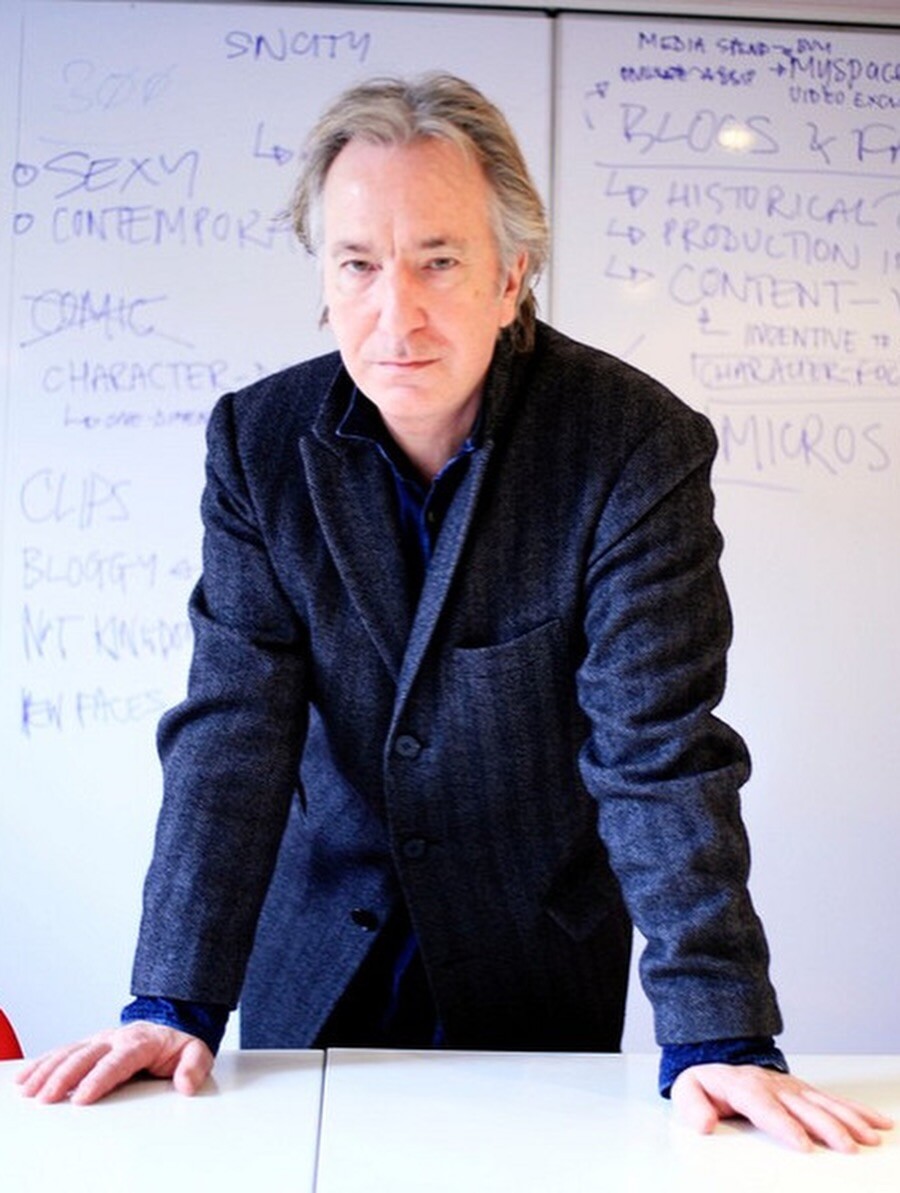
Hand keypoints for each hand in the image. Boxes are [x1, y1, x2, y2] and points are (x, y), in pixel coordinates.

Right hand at [15, 1021, 213, 1104]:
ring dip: (48, 1071)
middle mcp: (116, 1038)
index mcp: (140, 1043)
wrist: (172, 1020)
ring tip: (31, 1090)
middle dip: (65, 1077)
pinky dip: (43, 1063)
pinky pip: (63, 1051)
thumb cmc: (178, 1042)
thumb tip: (186, 1083)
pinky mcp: (89, 1044)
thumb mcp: (197, 1052)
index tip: (83, 1097)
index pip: (117, 1062)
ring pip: (69, 1053)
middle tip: (48, 1097)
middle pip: (86, 1057)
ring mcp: (100, 1040)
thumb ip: (193, 1067)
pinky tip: (28, 1077)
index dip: (99, 1079)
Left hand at [672, 1063, 893, 1152]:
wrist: (721, 1061)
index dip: (784, 1124)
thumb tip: (702, 1123)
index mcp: (743, 1086)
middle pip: (803, 1107)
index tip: (802, 1143)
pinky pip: (834, 1102)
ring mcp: (792, 1088)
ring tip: (869, 1137)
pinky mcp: (805, 1093)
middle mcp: (773, 1086)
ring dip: (848, 1120)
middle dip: (826, 1126)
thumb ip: (692, 1106)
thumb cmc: (708, 1082)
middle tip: (846, 1147)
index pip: (764, 1106)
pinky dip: (858, 1112)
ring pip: (824, 1104)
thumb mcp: (689, 1089)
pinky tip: (878, 1124)